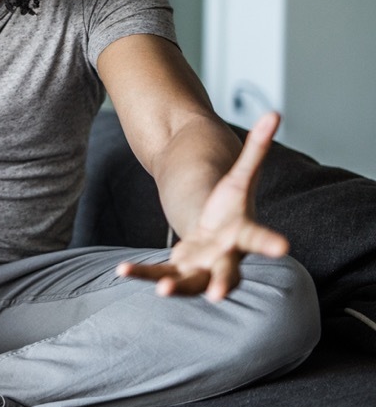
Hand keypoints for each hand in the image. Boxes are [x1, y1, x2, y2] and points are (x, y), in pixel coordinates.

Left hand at [118, 112, 289, 300]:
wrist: (215, 230)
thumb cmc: (229, 204)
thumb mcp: (238, 175)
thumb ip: (255, 148)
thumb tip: (275, 112)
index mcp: (242, 232)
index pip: (259, 236)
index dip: (269, 242)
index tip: (284, 247)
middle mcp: (225, 257)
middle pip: (229, 272)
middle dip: (225, 283)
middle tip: (220, 294)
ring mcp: (203, 268)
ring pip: (192, 283)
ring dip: (177, 287)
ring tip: (162, 291)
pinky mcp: (180, 272)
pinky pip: (161, 275)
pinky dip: (142, 273)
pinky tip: (122, 270)